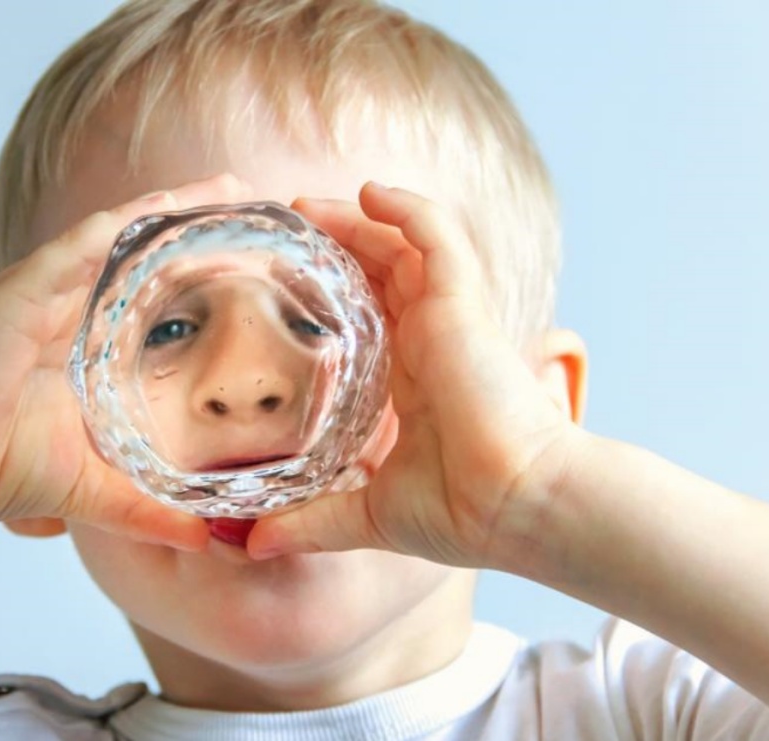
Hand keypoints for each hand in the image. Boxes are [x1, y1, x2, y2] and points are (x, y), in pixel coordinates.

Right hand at [0, 174, 251, 549]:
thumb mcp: (96, 487)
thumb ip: (148, 508)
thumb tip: (206, 538)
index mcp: (77, 337)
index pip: (144, 284)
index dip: (191, 260)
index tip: (246, 248)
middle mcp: (61, 304)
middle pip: (138, 246)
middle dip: (192, 219)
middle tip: (247, 196)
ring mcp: (38, 293)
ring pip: (115, 233)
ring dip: (171, 207)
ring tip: (225, 187)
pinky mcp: (18, 293)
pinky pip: (77, 245)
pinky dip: (122, 223)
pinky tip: (166, 204)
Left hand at [248, 183, 585, 568]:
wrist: (518, 507)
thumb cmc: (462, 512)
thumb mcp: (366, 515)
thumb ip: (310, 522)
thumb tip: (250, 545)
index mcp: (411, 377)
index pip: (370, 315)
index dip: (334, 292)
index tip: (287, 281)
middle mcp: (429, 340)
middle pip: (381, 273)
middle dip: (336, 246)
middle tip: (286, 230)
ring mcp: (448, 318)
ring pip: (404, 245)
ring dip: (358, 219)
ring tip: (306, 206)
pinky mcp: (464, 305)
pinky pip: (436, 238)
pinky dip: (407, 209)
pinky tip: (367, 192)